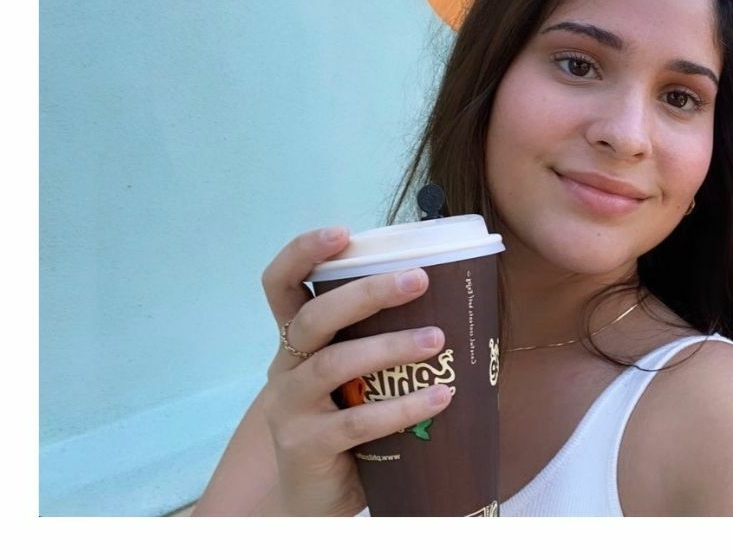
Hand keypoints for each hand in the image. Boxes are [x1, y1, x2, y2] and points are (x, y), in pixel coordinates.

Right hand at [256, 226, 456, 516]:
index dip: (302, 253)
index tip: (342, 232)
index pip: (280, 283)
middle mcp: (284, 367)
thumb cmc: (343, 427)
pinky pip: (357, 421)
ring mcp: (290, 407)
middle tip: (418, 279)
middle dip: (366, 292)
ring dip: (390, 347)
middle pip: (314, 316)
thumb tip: (452, 301)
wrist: (313, 501)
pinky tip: (440, 397)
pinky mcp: (307, 445)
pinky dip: (402, 407)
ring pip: (335, 365)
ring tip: (438, 340)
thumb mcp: (349, 380)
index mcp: (294, 342)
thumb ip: (372, 343)